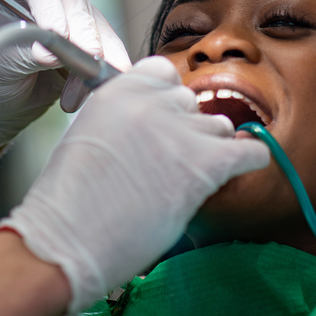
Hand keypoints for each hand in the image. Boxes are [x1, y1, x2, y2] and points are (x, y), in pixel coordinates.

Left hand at [0, 0, 131, 147]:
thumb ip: (26, 51)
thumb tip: (53, 54)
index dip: (48, 0)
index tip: (57, 33)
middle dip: (83, 25)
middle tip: (89, 56)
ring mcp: (69, 9)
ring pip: (95, 20)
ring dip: (93, 58)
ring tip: (73, 96)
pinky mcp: (88, 35)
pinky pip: (106, 47)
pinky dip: (101, 73)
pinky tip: (79, 97)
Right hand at [0, 56, 269, 314]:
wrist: (66, 242)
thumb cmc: (69, 202)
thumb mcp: (88, 133)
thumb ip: (124, 115)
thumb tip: (157, 121)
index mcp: (119, 89)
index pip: (163, 73)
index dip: (166, 100)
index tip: (162, 123)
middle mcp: (153, 102)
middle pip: (192, 102)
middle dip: (186, 129)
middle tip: (170, 162)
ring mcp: (181, 131)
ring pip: (220, 127)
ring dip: (211, 149)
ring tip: (189, 179)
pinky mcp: (205, 165)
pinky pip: (249, 152)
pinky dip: (248, 161)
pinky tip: (238, 171)